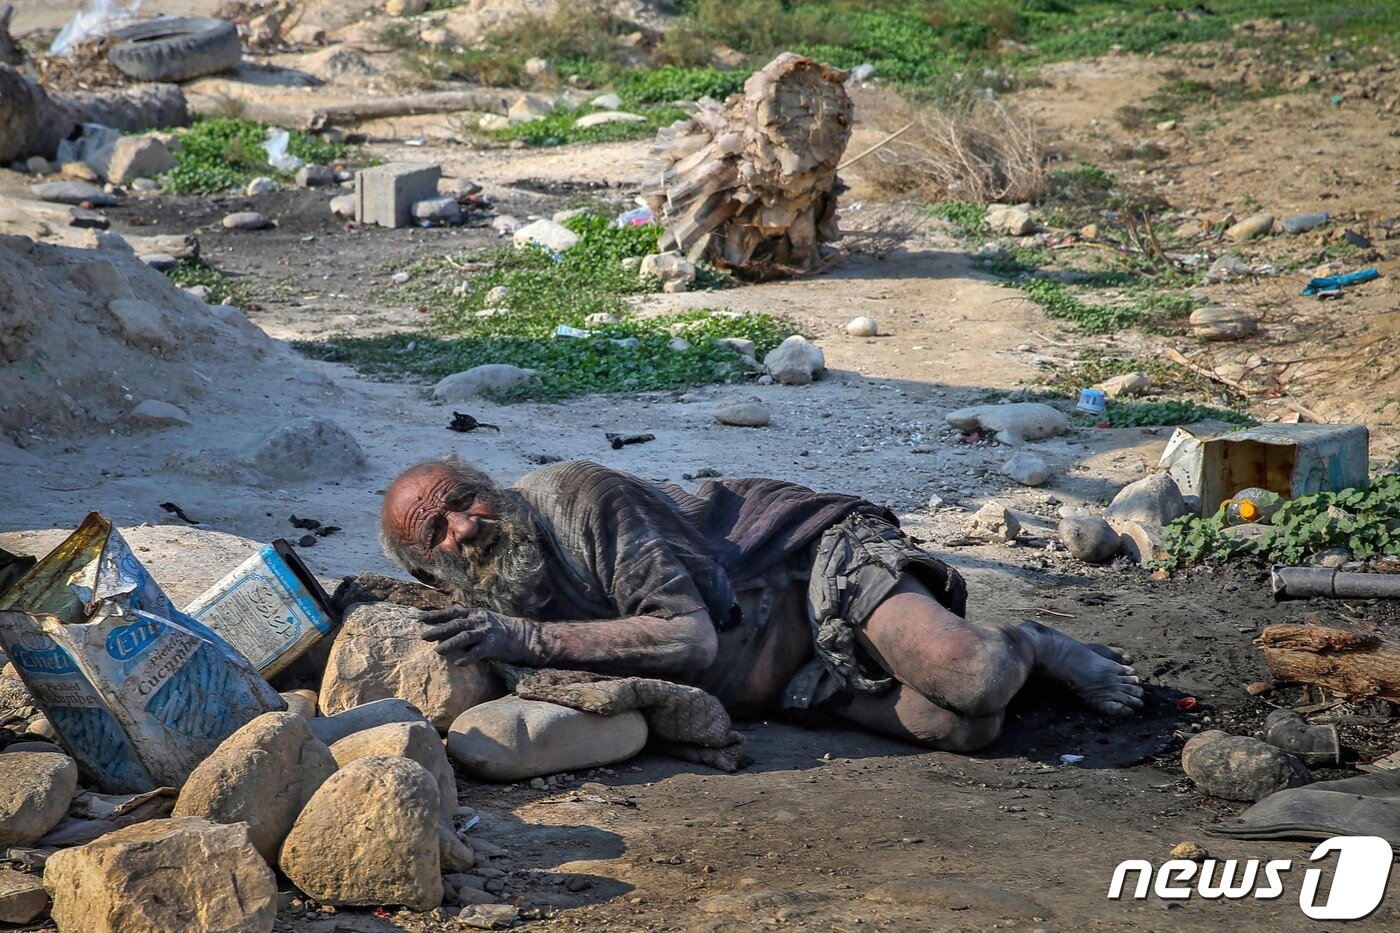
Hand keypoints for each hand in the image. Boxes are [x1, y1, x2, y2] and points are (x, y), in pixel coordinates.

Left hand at [418, 607, 537, 665]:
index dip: (435, 615)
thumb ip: (464, 619)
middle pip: (456, 624)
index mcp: (474, 613)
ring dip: (450, 643)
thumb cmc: (498, 629)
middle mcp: (479, 620)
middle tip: (423, 636)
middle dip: (439, 630)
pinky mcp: (494, 645)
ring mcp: (486, 632)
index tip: (419, 618)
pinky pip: (479, 652)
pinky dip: (468, 657)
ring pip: (465, 637)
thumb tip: (443, 620)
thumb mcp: (481, 619)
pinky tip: (458, 663)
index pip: (451, 613)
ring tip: (437, 651)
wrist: (523, 636)